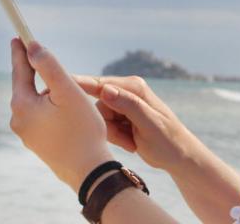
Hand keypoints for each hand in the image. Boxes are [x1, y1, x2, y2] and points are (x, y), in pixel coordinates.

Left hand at [9, 38, 113, 192]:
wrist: (88, 171)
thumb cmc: (81, 129)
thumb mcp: (68, 91)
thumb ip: (49, 66)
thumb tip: (32, 46)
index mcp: (22, 105)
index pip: (20, 70)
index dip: (21, 51)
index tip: (18, 36)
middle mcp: (18, 120)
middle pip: (26, 87)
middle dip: (35, 73)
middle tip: (39, 57)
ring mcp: (26, 135)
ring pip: (35, 103)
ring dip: (45, 92)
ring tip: (60, 88)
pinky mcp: (37, 144)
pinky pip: (40, 117)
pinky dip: (49, 108)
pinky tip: (62, 111)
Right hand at [73, 73, 197, 172]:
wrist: (180, 156)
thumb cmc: (168, 141)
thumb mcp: (149, 124)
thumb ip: (128, 105)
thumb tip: (106, 89)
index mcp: (133, 88)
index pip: (100, 84)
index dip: (79, 85)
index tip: (59, 84)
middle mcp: (127, 92)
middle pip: (97, 105)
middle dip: (108, 126)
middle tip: (128, 141)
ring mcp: (123, 104)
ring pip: (100, 118)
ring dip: (113, 134)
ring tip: (133, 142)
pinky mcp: (121, 116)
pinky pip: (106, 126)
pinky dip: (116, 137)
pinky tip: (132, 143)